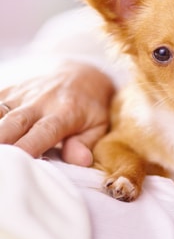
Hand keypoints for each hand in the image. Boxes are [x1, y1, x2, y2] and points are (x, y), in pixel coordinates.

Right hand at [0, 61, 114, 165]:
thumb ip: (86, 143)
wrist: (81, 75)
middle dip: (2, 138)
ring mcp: (23, 94)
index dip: (28, 147)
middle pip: (14, 121)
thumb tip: (82, 160)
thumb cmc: (90, 107)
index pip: (44, 132)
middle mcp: (41, 102)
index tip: (17, 162)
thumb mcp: (98, 125)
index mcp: (65, 113)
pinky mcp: (10, 90)